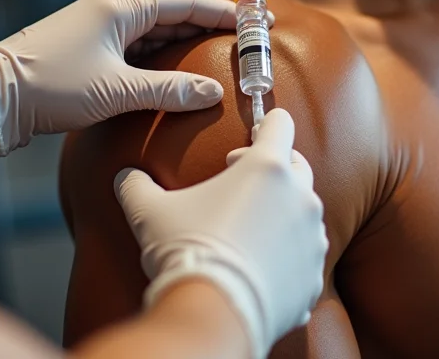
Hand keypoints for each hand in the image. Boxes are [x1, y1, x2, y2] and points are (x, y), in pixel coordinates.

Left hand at [0, 0, 252, 156]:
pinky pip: (132, 40)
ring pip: (149, 22)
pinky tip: (170, 67)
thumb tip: (212, 92)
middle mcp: (107, 8)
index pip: (184, 1)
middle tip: (235, 32)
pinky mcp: (84, 46)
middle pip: (168, 3)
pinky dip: (158, 49)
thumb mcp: (117, 92)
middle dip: (203, 16)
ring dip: (181, 33)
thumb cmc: (51, 88)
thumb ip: (169, 90)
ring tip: (211, 49)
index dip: (222, 11)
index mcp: (118, 8)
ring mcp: (94, 26)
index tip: (254, 18)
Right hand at [115, 109, 328, 358]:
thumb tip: (125, 178)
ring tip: (252, 227)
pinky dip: (288, 256)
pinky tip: (262, 265)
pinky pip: (305, 257)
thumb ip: (137, 186)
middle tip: (241, 181)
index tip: (255, 134)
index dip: (266, 125)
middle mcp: (299, 198)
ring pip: (305, 212)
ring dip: (283, 212)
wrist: (213, 313)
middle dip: (274, 168)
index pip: (281, 124)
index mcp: (266, 168)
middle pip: (298, 165)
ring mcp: (311, 238)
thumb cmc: (187, 251)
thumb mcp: (149, 212)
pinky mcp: (313, 275)